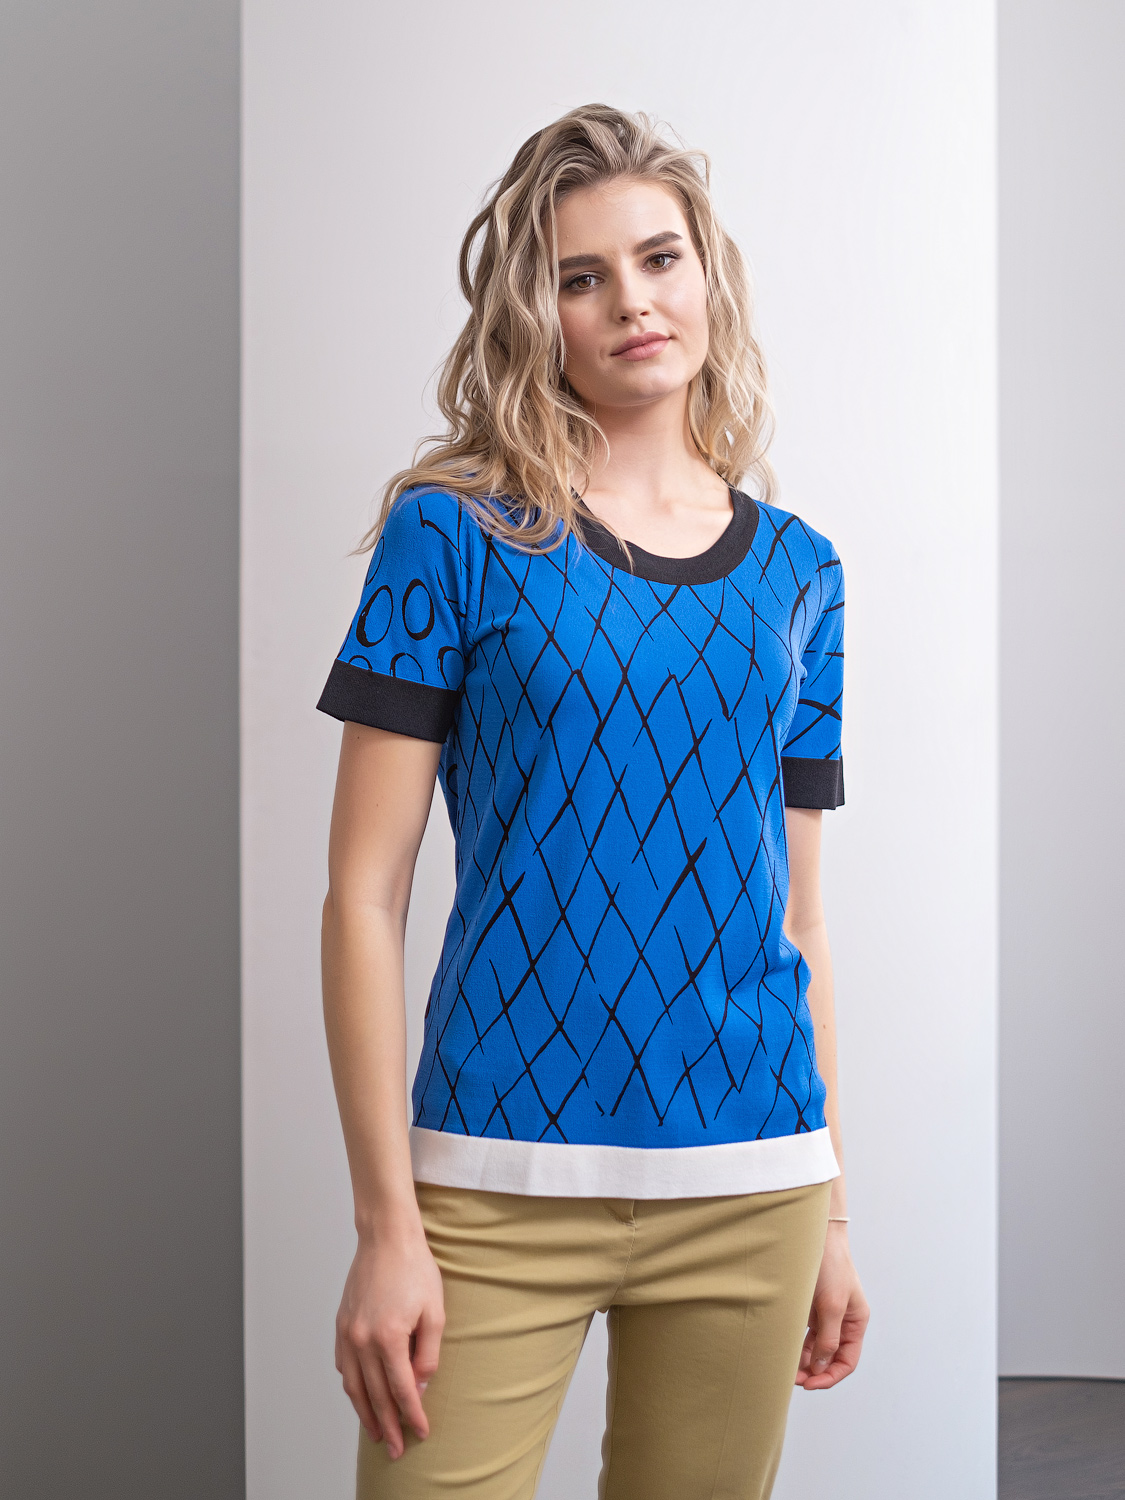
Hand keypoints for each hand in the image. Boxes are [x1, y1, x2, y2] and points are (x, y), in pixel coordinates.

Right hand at [335, 1225, 445, 1458]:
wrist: (387, 1238)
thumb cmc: (415, 1269)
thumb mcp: (434, 1312)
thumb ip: (428, 1356)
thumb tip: (419, 1388)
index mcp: (389, 1338)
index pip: (401, 1391)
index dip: (412, 1416)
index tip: (421, 1433)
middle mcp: (362, 1340)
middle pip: (375, 1396)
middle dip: (388, 1426)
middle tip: (396, 1450)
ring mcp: (348, 1333)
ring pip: (354, 1387)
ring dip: (365, 1414)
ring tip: (376, 1433)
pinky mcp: (341, 1324)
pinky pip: (344, 1366)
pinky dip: (352, 1386)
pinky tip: (360, 1396)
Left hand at [794, 1223, 868, 1389]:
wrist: (816, 1235)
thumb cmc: (830, 1265)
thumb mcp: (832, 1305)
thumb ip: (828, 1338)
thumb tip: (821, 1366)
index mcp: (856, 1322)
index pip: (847, 1361)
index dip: (830, 1376)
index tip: (810, 1384)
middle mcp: (843, 1322)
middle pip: (831, 1357)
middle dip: (814, 1371)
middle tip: (793, 1379)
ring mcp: (826, 1315)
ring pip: (816, 1348)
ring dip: (803, 1361)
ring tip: (786, 1369)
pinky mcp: (811, 1307)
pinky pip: (805, 1334)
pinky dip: (797, 1345)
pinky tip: (785, 1351)